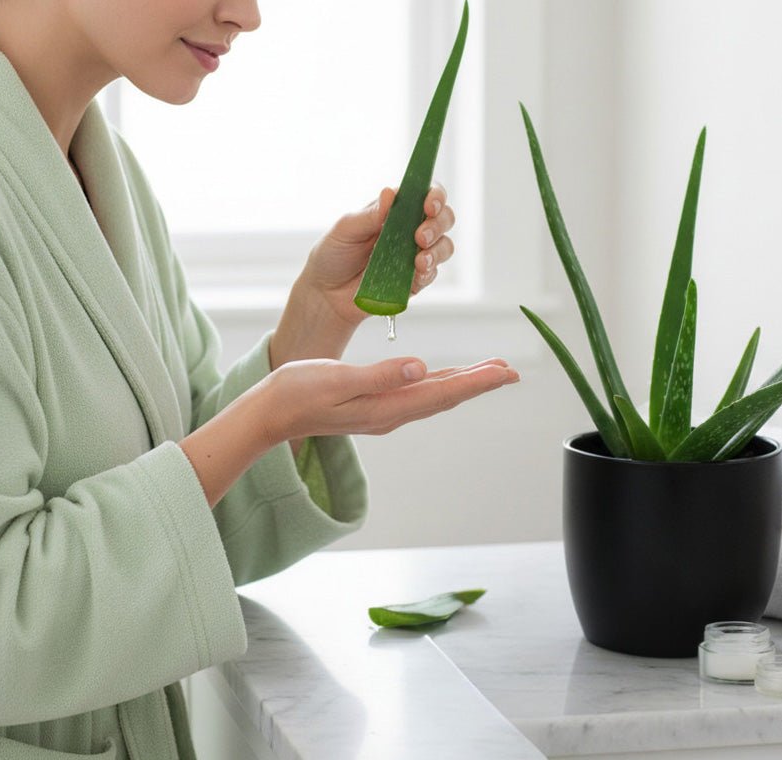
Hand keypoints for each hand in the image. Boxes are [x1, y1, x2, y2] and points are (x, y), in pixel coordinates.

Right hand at [255, 354, 516, 444]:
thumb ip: (379, 375)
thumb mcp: (337, 380)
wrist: (269, 413)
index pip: (442, 393)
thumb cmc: (297, 393)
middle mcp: (390, 412)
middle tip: (512, 371)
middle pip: (446, 395)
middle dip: (480, 382)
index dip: (477, 382)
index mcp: (385, 407)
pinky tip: (446, 375)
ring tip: (490, 370)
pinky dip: (440, 382)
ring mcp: (382, 410)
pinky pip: (417, 393)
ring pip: (434, 394)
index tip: (506, 372)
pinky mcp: (373, 403)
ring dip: (464, 381)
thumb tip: (421, 368)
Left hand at [270, 184, 455, 366]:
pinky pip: (432, 274)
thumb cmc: (332, 255)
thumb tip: (390, 192)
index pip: (424, 193)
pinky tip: (417, 273)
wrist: (325, 295)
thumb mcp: (345, 230)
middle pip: (443, 218)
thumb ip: (370, 215)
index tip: (428, 204)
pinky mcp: (414, 280)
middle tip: (420, 236)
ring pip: (444, 246)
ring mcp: (413, 255)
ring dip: (437, 250)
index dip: (434, 195)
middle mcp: (409, 230)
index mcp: (393, 210)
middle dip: (439, 223)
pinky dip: (429, 272)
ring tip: (420, 259)